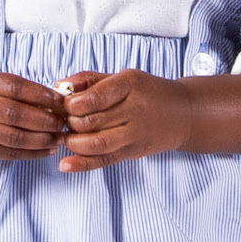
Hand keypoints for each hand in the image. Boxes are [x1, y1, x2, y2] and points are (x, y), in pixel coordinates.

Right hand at [0, 71, 67, 160]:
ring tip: (59, 137)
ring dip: (42, 139)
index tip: (61, 101)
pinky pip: (10, 153)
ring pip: (15, 137)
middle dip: (45, 119)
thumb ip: (13, 88)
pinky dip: (32, 153)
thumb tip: (51, 98)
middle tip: (63, 122)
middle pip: (16, 114)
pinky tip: (47, 150)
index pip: (16, 87)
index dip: (41, 94)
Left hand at [57, 70, 190, 171]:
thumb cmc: (147, 92)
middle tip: (64, 120)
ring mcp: (135, 134)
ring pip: (96, 143)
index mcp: (130, 85)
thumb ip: (89, 80)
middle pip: (92, 121)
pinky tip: (65, 164)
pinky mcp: (133, 152)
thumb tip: (58, 85)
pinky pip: (104, 160)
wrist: (182, 114)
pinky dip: (82, 164)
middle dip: (70, 122)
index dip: (72, 103)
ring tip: (68, 136)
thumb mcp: (122, 77)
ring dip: (73, 142)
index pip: (95, 98)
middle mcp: (135, 110)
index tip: (65, 104)